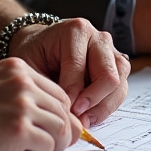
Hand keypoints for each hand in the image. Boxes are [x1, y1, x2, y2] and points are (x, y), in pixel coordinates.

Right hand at [0, 58, 83, 150]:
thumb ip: (15, 90)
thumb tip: (42, 109)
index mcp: (18, 69)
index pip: (56, 90)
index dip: (59, 110)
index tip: (55, 123)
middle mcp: (23, 84)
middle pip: (63, 108)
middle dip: (64, 127)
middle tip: (59, 141)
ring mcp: (22, 107)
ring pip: (60, 127)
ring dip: (57, 141)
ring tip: (47, 148)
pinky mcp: (18, 131)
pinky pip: (48, 143)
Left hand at [8, 18, 129, 127]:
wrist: (42, 46)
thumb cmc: (35, 54)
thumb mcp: (30, 65)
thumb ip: (46, 84)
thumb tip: (66, 113)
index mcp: (76, 30)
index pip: (79, 67)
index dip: (71, 93)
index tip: (61, 109)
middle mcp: (99, 38)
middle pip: (108, 75)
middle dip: (91, 101)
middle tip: (75, 117)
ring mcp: (112, 52)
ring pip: (119, 84)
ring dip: (102, 106)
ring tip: (83, 119)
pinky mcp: (118, 67)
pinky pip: (120, 90)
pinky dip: (107, 107)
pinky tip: (90, 116)